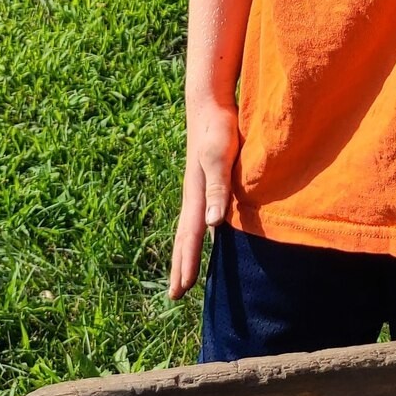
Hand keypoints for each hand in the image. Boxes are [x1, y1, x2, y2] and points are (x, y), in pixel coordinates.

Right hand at [168, 100, 239, 299]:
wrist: (210, 102)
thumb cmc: (218, 127)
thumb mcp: (220, 156)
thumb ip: (218, 188)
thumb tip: (212, 225)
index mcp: (195, 194)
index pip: (188, 237)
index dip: (185, 264)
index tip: (179, 292)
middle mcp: (194, 195)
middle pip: (183, 237)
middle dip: (180, 265)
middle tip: (176, 294)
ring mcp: (198, 187)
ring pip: (190, 227)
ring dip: (186, 251)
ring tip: (185, 272)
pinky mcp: (206, 178)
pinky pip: (200, 213)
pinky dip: (198, 232)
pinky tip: (207, 233)